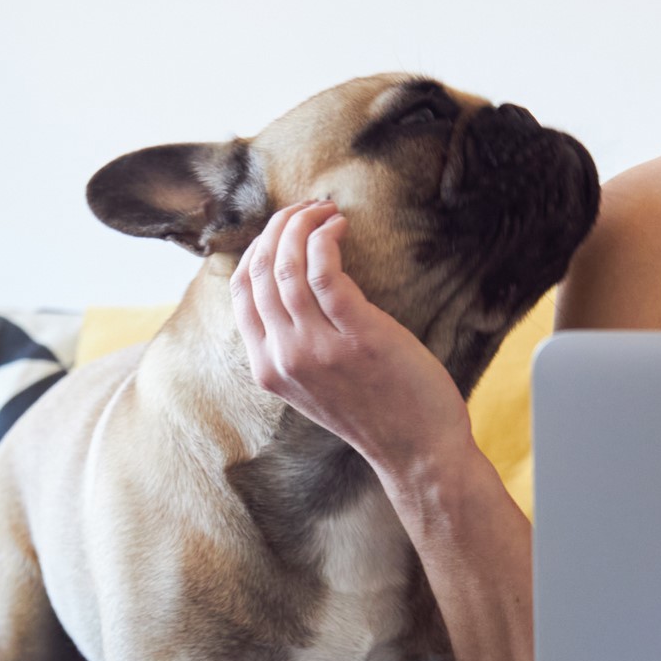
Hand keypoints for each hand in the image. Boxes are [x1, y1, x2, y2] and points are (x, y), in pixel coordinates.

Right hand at [230, 199, 475, 480]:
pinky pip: (324, 271)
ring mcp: (317, 348)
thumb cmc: (376, 413)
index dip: (258, 248)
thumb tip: (293, 288)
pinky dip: (326, 238)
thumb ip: (296, 346)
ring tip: (324, 209)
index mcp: (267, 369)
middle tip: (307, 207)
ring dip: (302, 224)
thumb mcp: (316, 385)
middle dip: (279, 226)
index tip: (284, 229)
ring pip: (287, 266)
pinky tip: (339, 226)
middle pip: (259, 271)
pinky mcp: (356, 335)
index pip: (241, 292)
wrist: (419, 452)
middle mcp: (283, 357)